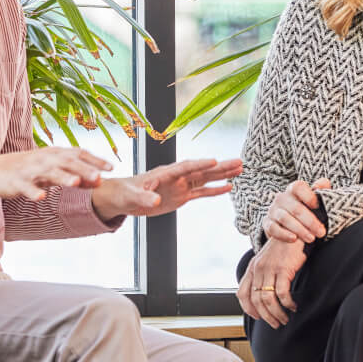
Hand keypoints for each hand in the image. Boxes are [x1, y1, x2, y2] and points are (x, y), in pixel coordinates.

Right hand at [0, 147, 112, 213]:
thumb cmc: (30, 169)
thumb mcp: (53, 169)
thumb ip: (75, 174)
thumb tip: (101, 179)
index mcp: (55, 154)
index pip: (78, 154)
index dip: (95, 160)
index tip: (111, 168)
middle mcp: (45, 159)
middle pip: (67, 163)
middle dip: (83, 170)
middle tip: (99, 177)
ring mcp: (30, 170)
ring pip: (49, 173)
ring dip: (63, 178)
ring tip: (75, 184)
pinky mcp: (16, 182)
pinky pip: (26, 187)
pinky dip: (33, 192)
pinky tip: (41, 198)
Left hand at [89, 158, 243, 219]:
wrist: (122, 197)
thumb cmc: (124, 194)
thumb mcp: (131, 197)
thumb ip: (144, 198)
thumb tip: (155, 201)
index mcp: (164, 173)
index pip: (184, 167)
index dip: (198, 164)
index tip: (214, 160)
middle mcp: (176, 177)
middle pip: (201, 170)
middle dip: (219, 166)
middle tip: (239, 161)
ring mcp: (180, 185)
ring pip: (205, 178)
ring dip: (222, 174)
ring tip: (240, 168)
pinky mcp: (181, 196)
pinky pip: (201, 192)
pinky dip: (215, 190)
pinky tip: (229, 187)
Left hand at [236, 237, 306, 328]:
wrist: (295, 232)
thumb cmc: (283, 249)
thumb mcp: (267, 261)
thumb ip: (262, 275)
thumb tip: (262, 295)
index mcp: (252, 268)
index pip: (242, 293)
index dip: (248, 308)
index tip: (258, 317)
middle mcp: (258, 269)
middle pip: (256, 300)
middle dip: (266, 316)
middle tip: (276, 324)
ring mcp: (270, 269)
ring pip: (268, 299)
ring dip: (276, 313)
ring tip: (284, 319)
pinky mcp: (283, 269)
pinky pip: (282, 293)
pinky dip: (287, 304)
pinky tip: (293, 306)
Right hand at [263, 178, 331, 244]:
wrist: (289, 227)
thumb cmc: (305, 211)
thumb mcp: (313, 201)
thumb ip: (320, 192)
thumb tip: (325, 182)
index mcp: (293, 190)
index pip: (298, 187)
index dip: (309, 196)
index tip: (317, 206)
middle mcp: (281, 198)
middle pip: (295, 208)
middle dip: (310, 221)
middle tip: (321, 232)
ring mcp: (273, 211)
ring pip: (285, 219)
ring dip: (300, 229)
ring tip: (311, 238)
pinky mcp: (267, 223)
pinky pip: (273, 228)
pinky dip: (284, 234)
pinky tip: (294, 239)